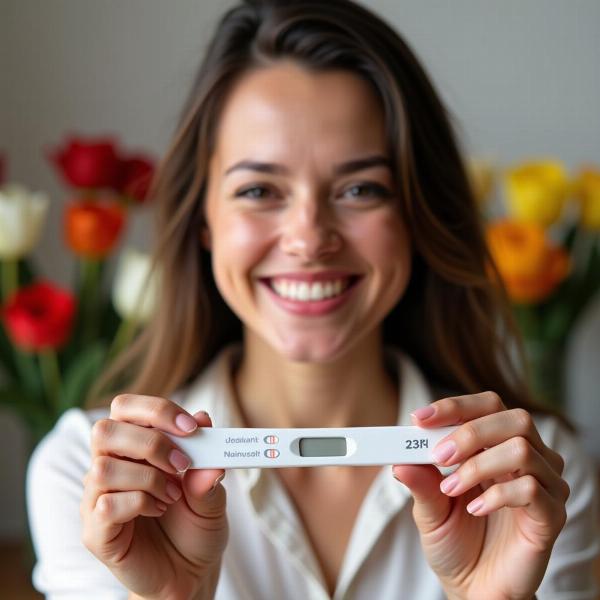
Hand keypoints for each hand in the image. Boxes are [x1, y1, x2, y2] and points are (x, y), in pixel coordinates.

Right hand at [81, 394, 227, 599]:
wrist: (190, 572)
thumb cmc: (195, 524)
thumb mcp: (212, 491)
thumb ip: (208, 462)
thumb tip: (206, 424)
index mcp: (132, 445)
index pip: (125, 407)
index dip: (157, 409)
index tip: (191, 428)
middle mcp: (109, 466)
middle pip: (104, 430)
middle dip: (151, 443)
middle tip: (182, 464)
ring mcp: (96, 499)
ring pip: (103, 468)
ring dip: (149, 478)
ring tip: (174, 494)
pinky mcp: (95, 532)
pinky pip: (105, 506)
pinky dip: (140, 503)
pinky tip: (159, 510)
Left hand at [392, 392, 568, 599]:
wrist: (475, 591)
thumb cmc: (456, 543)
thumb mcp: (429, 509)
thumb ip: (420, 481)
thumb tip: (399, 458)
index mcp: (496, 447)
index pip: (487, 407)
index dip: (455, 406)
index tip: (419, 418)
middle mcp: (526, 459)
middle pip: (513, 419)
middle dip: (469, 431)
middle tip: (438, 454)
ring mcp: (544, 486)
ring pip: (522, 449)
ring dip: (478, 465)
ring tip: (451, 488)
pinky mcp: (551, 516)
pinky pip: (531, 488)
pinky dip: (496, 495)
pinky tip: (474, 510)